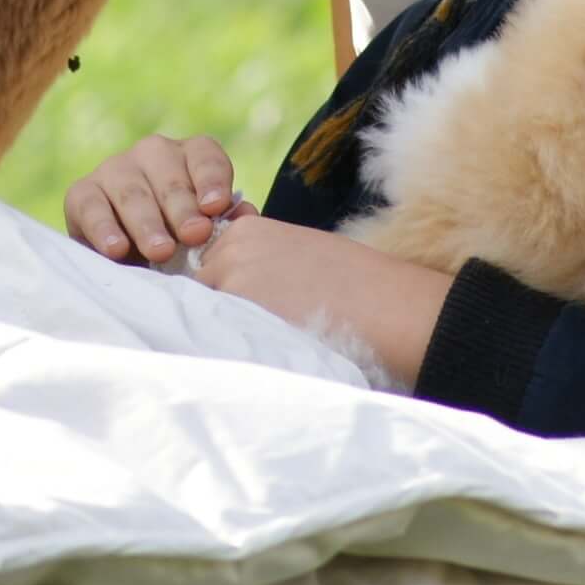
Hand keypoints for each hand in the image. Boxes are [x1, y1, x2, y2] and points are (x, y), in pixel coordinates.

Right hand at [65, 133, 241, 263]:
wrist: (127, 254)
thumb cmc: (179, 240)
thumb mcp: (205, 232)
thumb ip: (226, 224)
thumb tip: (245, 217)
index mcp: (190, 156)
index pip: (205, 157)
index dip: (211, 180)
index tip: (216, 207)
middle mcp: (153, 153)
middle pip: (170, 176)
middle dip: (182, 208)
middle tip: (194, 235)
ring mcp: (115, 169)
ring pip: (132, 192)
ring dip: (147, 223)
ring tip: (161, 252)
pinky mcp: (82, 193)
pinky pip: (91, 207)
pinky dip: (104, 229)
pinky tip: (117, 249)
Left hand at [194, 216, 452, 384]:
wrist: (388, 307)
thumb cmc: (355, 285)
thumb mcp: (298, 256)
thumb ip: (259, 266)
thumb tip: (230, 295)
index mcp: (246, 230)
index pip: (203, 263)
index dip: (221, 291)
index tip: (248, 309)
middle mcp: (230, 249)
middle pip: (196, 288)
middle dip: (214, 310)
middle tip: (255, 330)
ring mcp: (230, 280)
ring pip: (203, 314)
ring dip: (221, 331)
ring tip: (262, 343)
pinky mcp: (239, 313)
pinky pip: (216, 338)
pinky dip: (229, 350)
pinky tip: (262, 354)